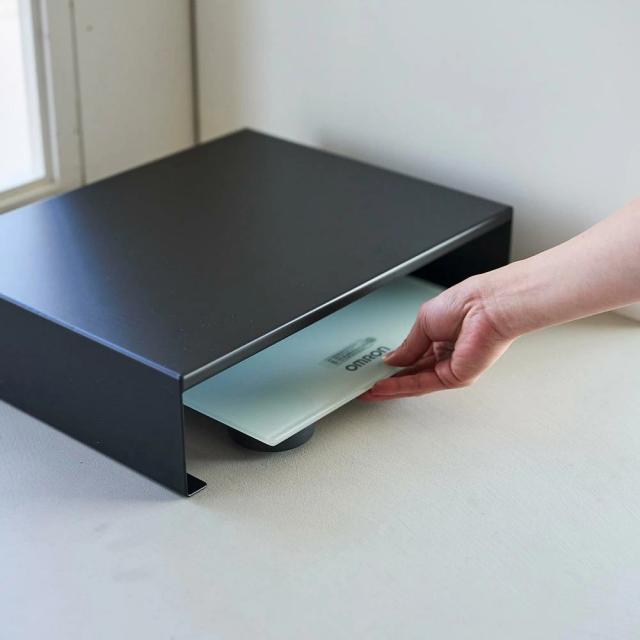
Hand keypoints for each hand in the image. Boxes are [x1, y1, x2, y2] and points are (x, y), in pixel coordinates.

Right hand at [361, 276, 513, 399]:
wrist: (488, 306)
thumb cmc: (467, 303)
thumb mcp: (424, 320)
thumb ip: (407, 345)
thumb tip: (392, 359)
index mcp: (440, 337)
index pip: (412, 357)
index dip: (392, 365)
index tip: (374, 370)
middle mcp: (446, 354)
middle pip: (411, 373)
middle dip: (388, 381)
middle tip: (367, 386)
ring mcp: (451, 367)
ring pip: (415, 383)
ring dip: (391, 388)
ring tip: (370, 390)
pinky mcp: (456, 377)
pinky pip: (422, 384)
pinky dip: (401, 387)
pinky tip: (384, 387)